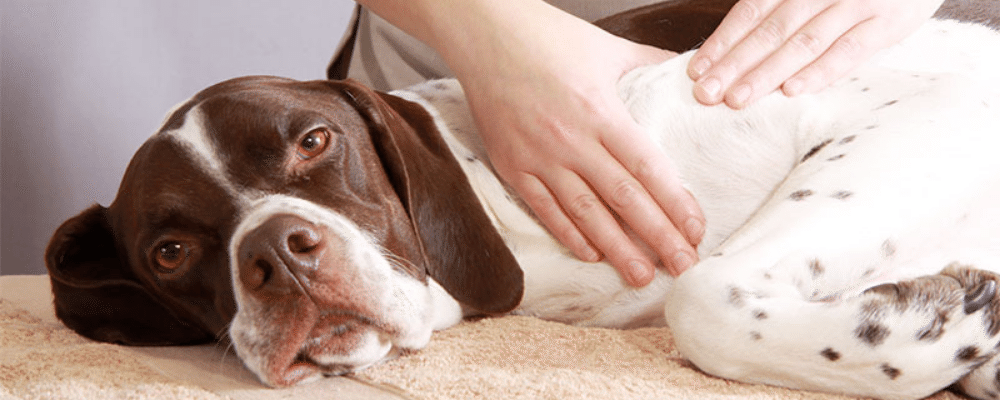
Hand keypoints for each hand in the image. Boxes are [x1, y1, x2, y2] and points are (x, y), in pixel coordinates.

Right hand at [449, 3, 704, 285]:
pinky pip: (544, 208)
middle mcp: (571, 140)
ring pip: (584, 213)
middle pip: (622, 199)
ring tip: (640, 276)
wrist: (486, 34)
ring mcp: (539, 156)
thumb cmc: (550, 38)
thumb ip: (652, 66)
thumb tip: (694, 76)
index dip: (674, 203)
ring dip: (615, 249)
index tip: (695, 230)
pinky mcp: (512, 165)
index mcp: (601, 112)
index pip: (647, 168)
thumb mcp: (610, 48)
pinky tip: (592, 254)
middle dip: (656, 237)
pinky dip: (568, 234)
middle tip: (683, 266)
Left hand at [688, 0, 943, 107]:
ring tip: (738, 99)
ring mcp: (857, 3)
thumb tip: (735, 52)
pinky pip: (849, 51)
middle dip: (735, 64)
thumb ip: (783, 10)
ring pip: (803, 42)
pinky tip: (792, 91)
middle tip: (707, 94)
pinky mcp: (888, 23)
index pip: (752, 11)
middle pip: (771, 30)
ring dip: (767, 73)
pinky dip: (820, 71)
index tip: (697, 70)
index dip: (723, 41)